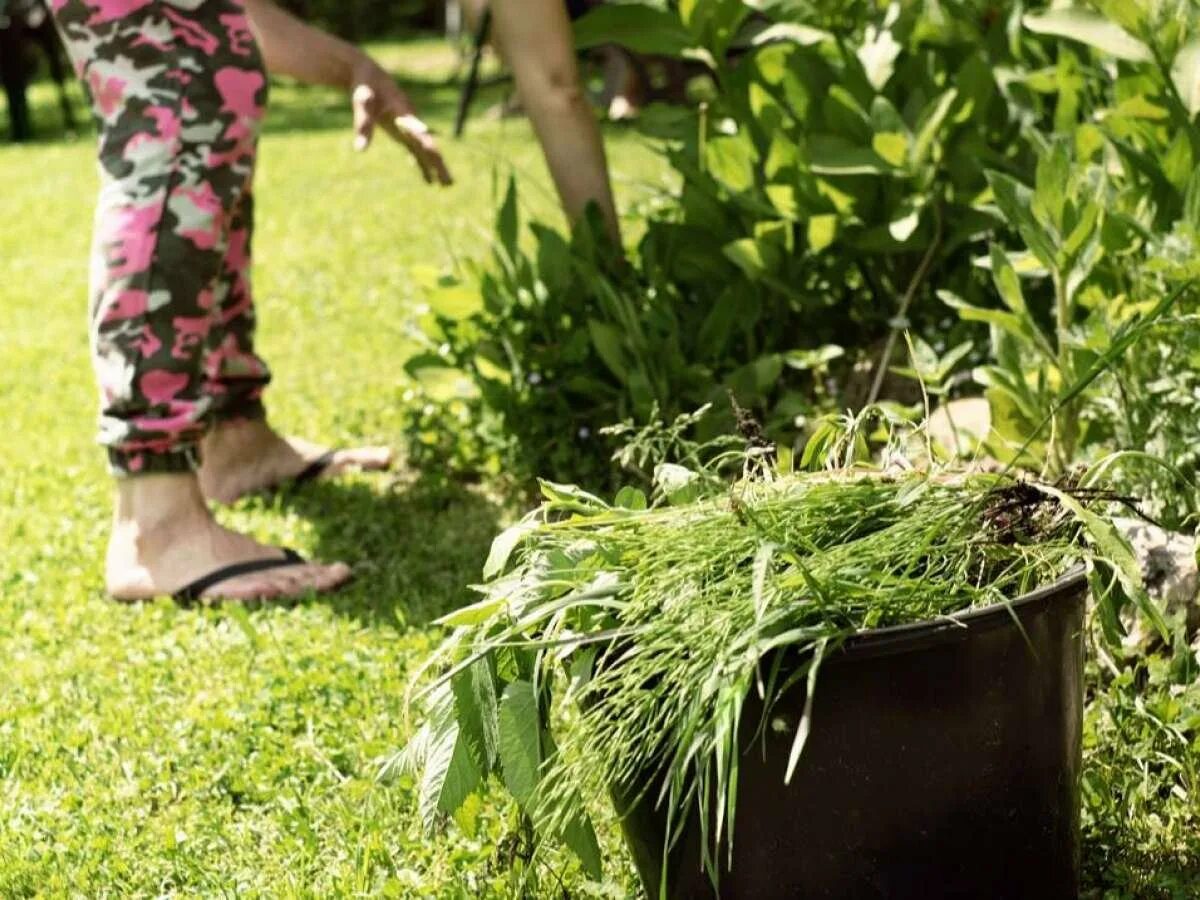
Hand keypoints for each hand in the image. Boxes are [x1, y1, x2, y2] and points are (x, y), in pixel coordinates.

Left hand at [350, 60, 451, 185]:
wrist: (370, 75)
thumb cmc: (365, 87)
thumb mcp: (363, 103)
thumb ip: (363, 125)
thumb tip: (360, 150)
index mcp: (405, 112)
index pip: (418, 130)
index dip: (428, 145)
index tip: (434, 153)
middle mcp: (412, 121)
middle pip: (429, 146)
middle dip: (438, 165)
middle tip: (449, 183)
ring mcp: (409, 128)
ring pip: (426, 150)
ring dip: (435, 168)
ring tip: (446, 186)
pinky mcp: (403, 131)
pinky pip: (416, 150)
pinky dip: (422, 164)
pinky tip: (428, 180)